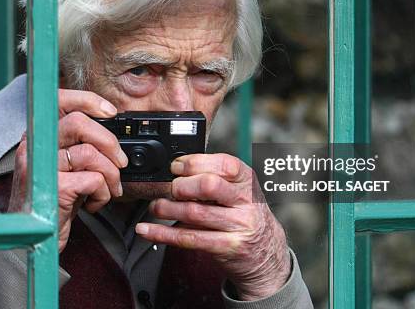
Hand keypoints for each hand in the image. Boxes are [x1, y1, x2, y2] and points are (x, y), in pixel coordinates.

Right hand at [8, 89, 127, 252]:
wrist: (34, 240)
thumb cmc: (54, 202)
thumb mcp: (68, 168)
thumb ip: (82, 147)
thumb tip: (115, 137)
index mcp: (39, 137)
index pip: (58, 101)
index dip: (87, 100)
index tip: (110, 111)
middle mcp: (34, 147)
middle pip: (79, 122)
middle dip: (109, 142)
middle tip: (120, 162)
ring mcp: (40, 168)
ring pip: (90, 153)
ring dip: (111, 174)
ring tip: (109, 189)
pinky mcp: (52, 189)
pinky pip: (93, 179)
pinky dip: (103, 194)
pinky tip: (94, 203)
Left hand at [135, 154, 290, 300]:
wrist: (267, 251)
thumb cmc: (245, 214)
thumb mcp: (240, 190)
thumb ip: (216, 177)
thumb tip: (178, 169)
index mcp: (247, 180)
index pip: (224, 164)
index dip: (195, 163)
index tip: (176, 166)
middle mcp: (246, 201)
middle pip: (209, 186)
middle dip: (181, 186)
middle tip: (170, 189)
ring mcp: (238, 226)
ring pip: (195, 213)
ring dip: (167, 208)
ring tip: (155, 207)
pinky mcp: (226, 247)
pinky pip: (189, 238)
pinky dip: (163, 234)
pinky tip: (147, 230)